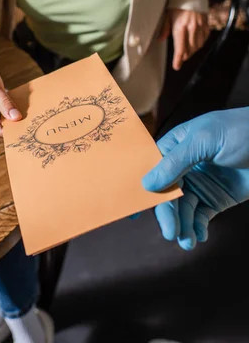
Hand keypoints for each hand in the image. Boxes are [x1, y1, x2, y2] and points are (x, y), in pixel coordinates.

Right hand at [142, 108, 248, 249]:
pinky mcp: (215, 198)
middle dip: (166, 214)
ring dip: (182, 225)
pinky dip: (197, 227)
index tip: (132, 212)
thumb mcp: (204, 140)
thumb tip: (147, 183)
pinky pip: (200, 216)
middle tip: (170, 232)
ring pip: (183, 208)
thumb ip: (175, 162)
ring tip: (187, 241)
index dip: (141, 189)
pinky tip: (199, 236)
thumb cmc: (240, 130)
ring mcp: (199, 183)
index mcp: (175, 146)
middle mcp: (183, 166)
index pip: (151, 169)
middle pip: (166, 194)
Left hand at [158, 9, 208, 70]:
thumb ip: (164, 28)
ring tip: (187, 53)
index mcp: (180, 27)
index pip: (180, 48)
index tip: (176, 67)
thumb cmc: (176, 2)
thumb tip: (160, 40)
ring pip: (198, 45)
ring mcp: (201, 26)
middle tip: (180, 59)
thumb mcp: (167, 14)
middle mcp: (192, 28)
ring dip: (192, 51)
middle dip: (185, 56)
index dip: (178, 60)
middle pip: (190, 49)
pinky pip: (205, 38)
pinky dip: (200, 43)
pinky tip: (196, 44)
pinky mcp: (206, 23)